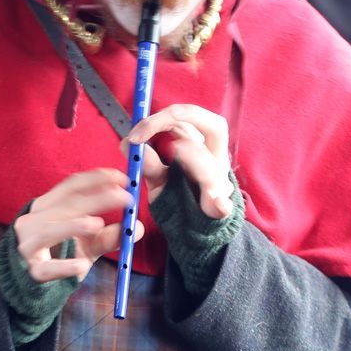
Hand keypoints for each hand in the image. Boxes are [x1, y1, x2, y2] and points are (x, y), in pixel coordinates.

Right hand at [15, 168, 141, 282]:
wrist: (29, 282)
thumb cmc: (60, 254)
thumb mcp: (87, 243)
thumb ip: (109, 235)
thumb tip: (138, 227)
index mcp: (47, 206)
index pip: (71, 186)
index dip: (97, 179)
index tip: (122, 178)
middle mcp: (33, 220)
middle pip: (65, 205)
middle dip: (95, 199)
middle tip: (123, 197)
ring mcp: (29, 245)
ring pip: (48, 231)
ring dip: (73, 226)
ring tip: (96, 224)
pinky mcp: (30, 271)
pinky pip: (46, 268)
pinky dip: (63, 266)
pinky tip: (81, 266)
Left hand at [125, 104, 233, 218]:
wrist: (191, 233)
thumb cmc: (178, 199)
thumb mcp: (159, 179)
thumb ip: (147, 162)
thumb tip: (127, 143)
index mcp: (200, 147)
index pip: (190, 117)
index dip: (163, 118)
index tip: (136, 133)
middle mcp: (216, 160)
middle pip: (216, 127)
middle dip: (184, 123)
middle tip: (150, 129)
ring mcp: (221, 184)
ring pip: (214, 163)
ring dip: (195, 156)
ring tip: (176, 149)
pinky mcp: (222, 210)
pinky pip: (223, 203)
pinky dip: (218, 201)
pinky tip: (212, 200)